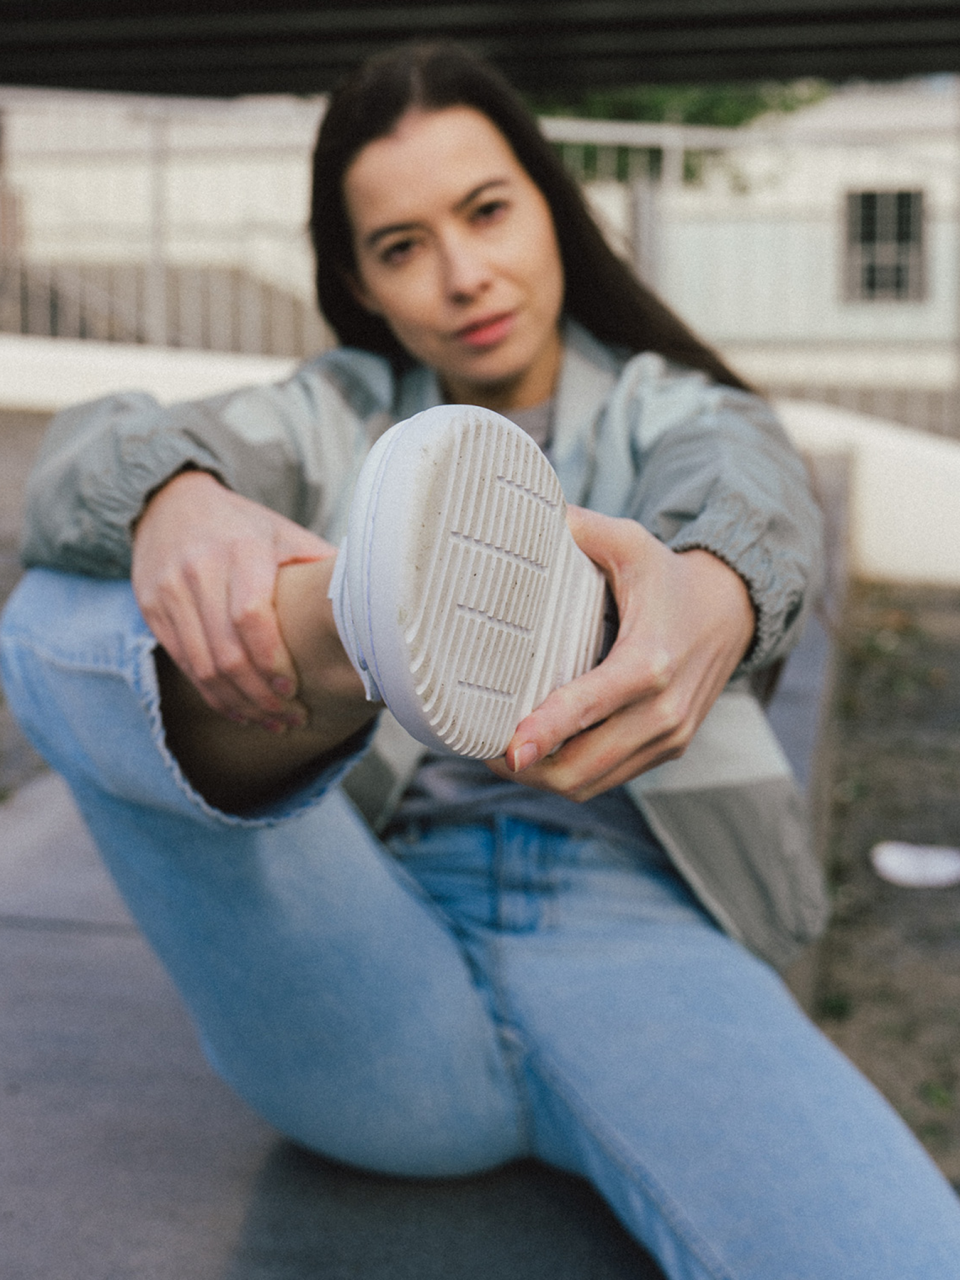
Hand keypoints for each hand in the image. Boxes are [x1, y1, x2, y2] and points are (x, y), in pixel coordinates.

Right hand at [131, 470, 334, 726]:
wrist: (170, 503)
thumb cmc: (244, 527)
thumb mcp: (284, 533)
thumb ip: (321, 566)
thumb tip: (374, 605)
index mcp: (242, 549)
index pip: (251, 617)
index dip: (273, 662)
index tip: (295, 691)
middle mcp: (200, 569)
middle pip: (227, 653)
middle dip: (262, 697)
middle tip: (292, 719)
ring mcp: (170, 591)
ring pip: (202, 666)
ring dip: (239, 704)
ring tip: (272, 723)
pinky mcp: (152, 608)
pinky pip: (184, 663)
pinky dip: (213, 694)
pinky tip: (240, 709)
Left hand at [486, 505, 755, 800]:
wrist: (732, 611)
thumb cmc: (668, 576)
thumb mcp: (630, 543)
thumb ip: (580, 529)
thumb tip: (524, 516)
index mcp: (651, 659)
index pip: (591, 705)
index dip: (546, 732)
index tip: (509, 748)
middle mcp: (665, 709)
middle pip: (583, 765)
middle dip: (527, 767)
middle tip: (482, 744)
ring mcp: (670, 736)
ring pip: (592, 782)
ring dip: (543, 777)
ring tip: (502, 753)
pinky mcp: (669, 749)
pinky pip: (609, 779)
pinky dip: (570, 775)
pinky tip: (540, 754)